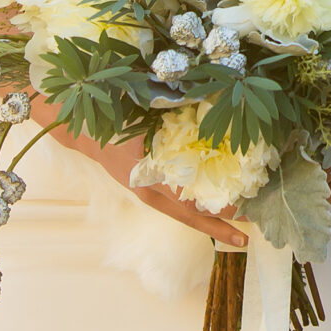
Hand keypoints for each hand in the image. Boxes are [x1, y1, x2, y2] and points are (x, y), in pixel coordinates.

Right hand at [30, 90, 248, 246]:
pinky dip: (196, 214)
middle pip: (187, 215)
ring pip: (182, 216)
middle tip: (248, 233)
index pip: (185, 196)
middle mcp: (147, 189)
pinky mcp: (146, 192)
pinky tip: (217, 216)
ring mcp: (145, 194)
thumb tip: (205, 96)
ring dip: (210, 225)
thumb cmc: (113, 115)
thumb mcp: (139, 108)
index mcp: (147, 170)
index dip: (211, 204)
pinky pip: (174, 208)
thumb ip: (168, 106)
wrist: (82, 131)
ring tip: (239, 234)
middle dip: (218, 225)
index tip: (238, 208)